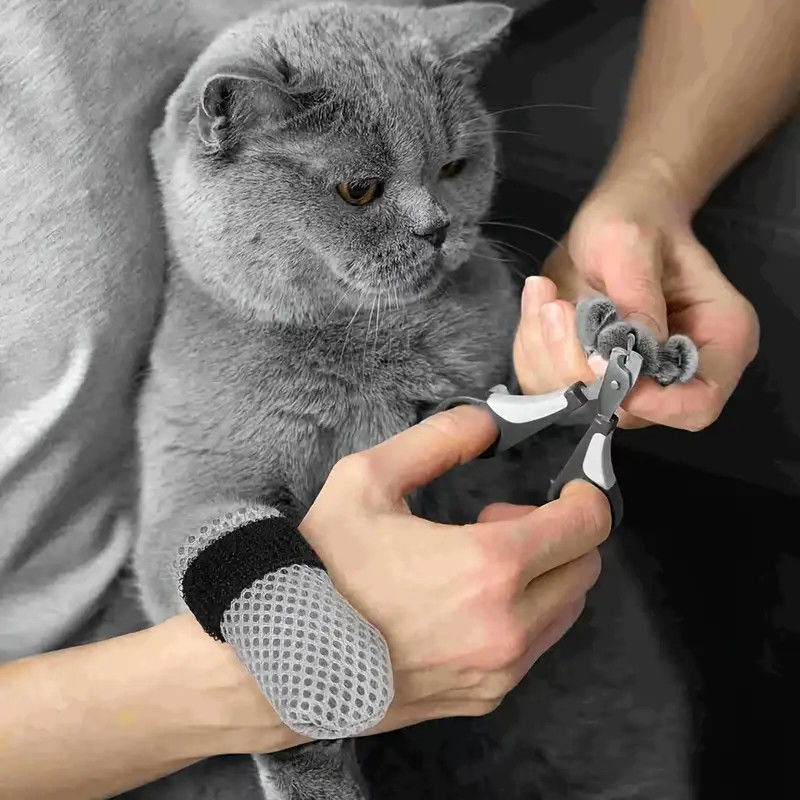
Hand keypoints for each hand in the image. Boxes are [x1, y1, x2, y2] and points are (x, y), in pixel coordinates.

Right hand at [299, 405, 609, 728]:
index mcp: (489, 566)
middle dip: (560, 534)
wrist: (283, 659)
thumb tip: (488, 423)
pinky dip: (524, 615)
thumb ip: (437, 439)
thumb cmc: (322, 568)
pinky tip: (468, 602)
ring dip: (543, 575)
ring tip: (479, 564)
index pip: (586, 525)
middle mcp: (508, 626)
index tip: (566, 487)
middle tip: (499, 521)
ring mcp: (500, 670)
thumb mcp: (366, 479)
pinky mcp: (485, 697)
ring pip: (567, 609)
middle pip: (586, 567)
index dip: (584, 496)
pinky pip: (536, 647)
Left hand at [514, 160, 758, 430]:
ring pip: (576, 402)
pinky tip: (538, 304)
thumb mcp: (631, 244)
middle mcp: (676, 372)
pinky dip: (532, 349)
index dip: (653, 403)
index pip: (697, 405)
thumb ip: (634, 299)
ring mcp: (629, 379)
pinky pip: (549, 384)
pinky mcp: (589, 375)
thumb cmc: (636, 218)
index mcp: (719, 340)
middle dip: (578, 365)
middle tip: (554, 308)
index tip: (602, 363)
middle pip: (627, 409)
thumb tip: (623, 355)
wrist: (616, 217)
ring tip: (544, 297)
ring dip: (546, 353)